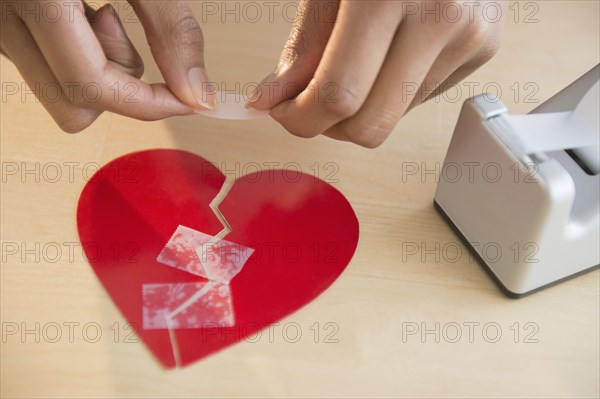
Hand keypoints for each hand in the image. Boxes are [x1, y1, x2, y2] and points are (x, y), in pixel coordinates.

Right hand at [0, 0, 214, 131]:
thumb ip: (171, 28)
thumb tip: (196, 91)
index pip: (90, 86)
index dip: (147, 104)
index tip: (187, 99)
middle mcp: (3, 16)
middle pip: (72, 105)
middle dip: (118, 88)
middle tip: (129, 35)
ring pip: (59, 89)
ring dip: (98, 67)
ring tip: (104, 9)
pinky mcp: (4, 22)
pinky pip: (48, 63)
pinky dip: (78, 51)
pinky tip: (84, 7)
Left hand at [248, 0, 505, 147]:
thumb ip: (305, 43)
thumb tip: (274, 99)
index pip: (340, 94)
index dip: (302, 118)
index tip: (285, 113)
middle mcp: (440, 16)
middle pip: (372, 124)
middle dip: (329, 126)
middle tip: (310, 104)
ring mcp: (470, 34)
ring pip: (396, 117)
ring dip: (362, 108)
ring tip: (353, 64)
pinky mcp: (485, 46)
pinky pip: (422, 98)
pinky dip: (393, 90)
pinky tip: (389, 53)